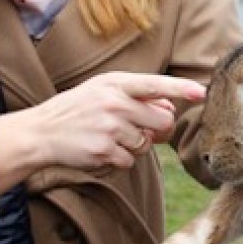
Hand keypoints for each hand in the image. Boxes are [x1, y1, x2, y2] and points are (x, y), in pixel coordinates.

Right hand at [0, 72, 205, 189]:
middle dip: (154, 127)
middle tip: (132, 126)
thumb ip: (137, 95)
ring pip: (146, 143)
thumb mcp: (103, 90)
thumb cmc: (78, 109)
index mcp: (116, 83)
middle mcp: (114, 103)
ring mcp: (109, 128)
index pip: (155, 84)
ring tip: (108, 136)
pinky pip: (131, 160)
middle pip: (160, 120)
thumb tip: (170, 107)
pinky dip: (120, 159)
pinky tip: (101, 149)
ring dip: (133, 144)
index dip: (180, 89)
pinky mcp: (104, 151)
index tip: (201, 93)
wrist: (42, 131)